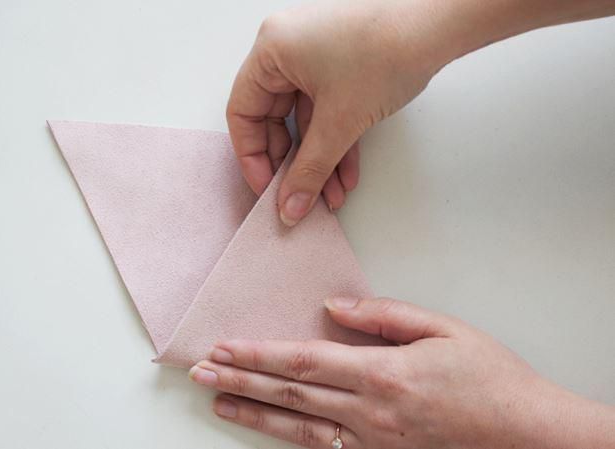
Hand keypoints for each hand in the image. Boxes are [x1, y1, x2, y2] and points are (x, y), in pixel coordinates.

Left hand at [190, 297, 614, 447]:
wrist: (526, 434)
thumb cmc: (489, 376)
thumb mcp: (443, 328)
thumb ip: (384, 314)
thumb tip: (333, 307)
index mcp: (382, 373)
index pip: (303, 361)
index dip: (258, 355)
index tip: (225, 348)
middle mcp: (369, 412)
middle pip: (290, 394)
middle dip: (240, 382)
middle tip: (200, 374)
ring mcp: (372, 441)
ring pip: (298, 428)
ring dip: (253, 414)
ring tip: (218, 404)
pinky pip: (324, 448)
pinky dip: (290, 438)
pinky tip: (269, 431)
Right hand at [226, 0, 451, 225]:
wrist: (438, 25)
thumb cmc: (386, 51)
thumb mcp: (339, 121)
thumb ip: (309, 170)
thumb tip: (290, 206)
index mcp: (271, 50)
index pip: (243, 112)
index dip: (252, 156)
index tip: (268, 189)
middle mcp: (287, 49)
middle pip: (275, 119)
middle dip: (292, 164)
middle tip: (297, 196)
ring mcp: (315, 56)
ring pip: (305, 120)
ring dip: (318, 160)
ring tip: (330, 195)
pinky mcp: (340, 65)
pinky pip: (327, 110)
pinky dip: (336, 142)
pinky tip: (346, 174)